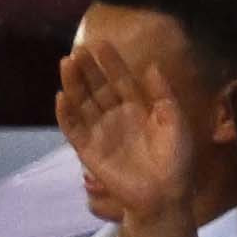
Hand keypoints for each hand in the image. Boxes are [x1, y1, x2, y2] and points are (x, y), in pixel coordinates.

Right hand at [54, 26, 190, 234]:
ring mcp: (101, 134)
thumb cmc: (175, 158)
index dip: (111, 63)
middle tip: (78, 49)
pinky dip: (66, 115)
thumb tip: (150, 66)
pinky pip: (74, 130)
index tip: (101, 43)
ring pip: (83, 104)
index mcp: (139, 109)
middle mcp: (117, 118)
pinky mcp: (88, 151)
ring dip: (74, 84)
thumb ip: (161, 93)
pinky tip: (61, 97)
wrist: (164, 192)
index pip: (121, 80)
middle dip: (88, 69)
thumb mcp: (174, 119)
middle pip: (98, 89)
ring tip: (67, 63)